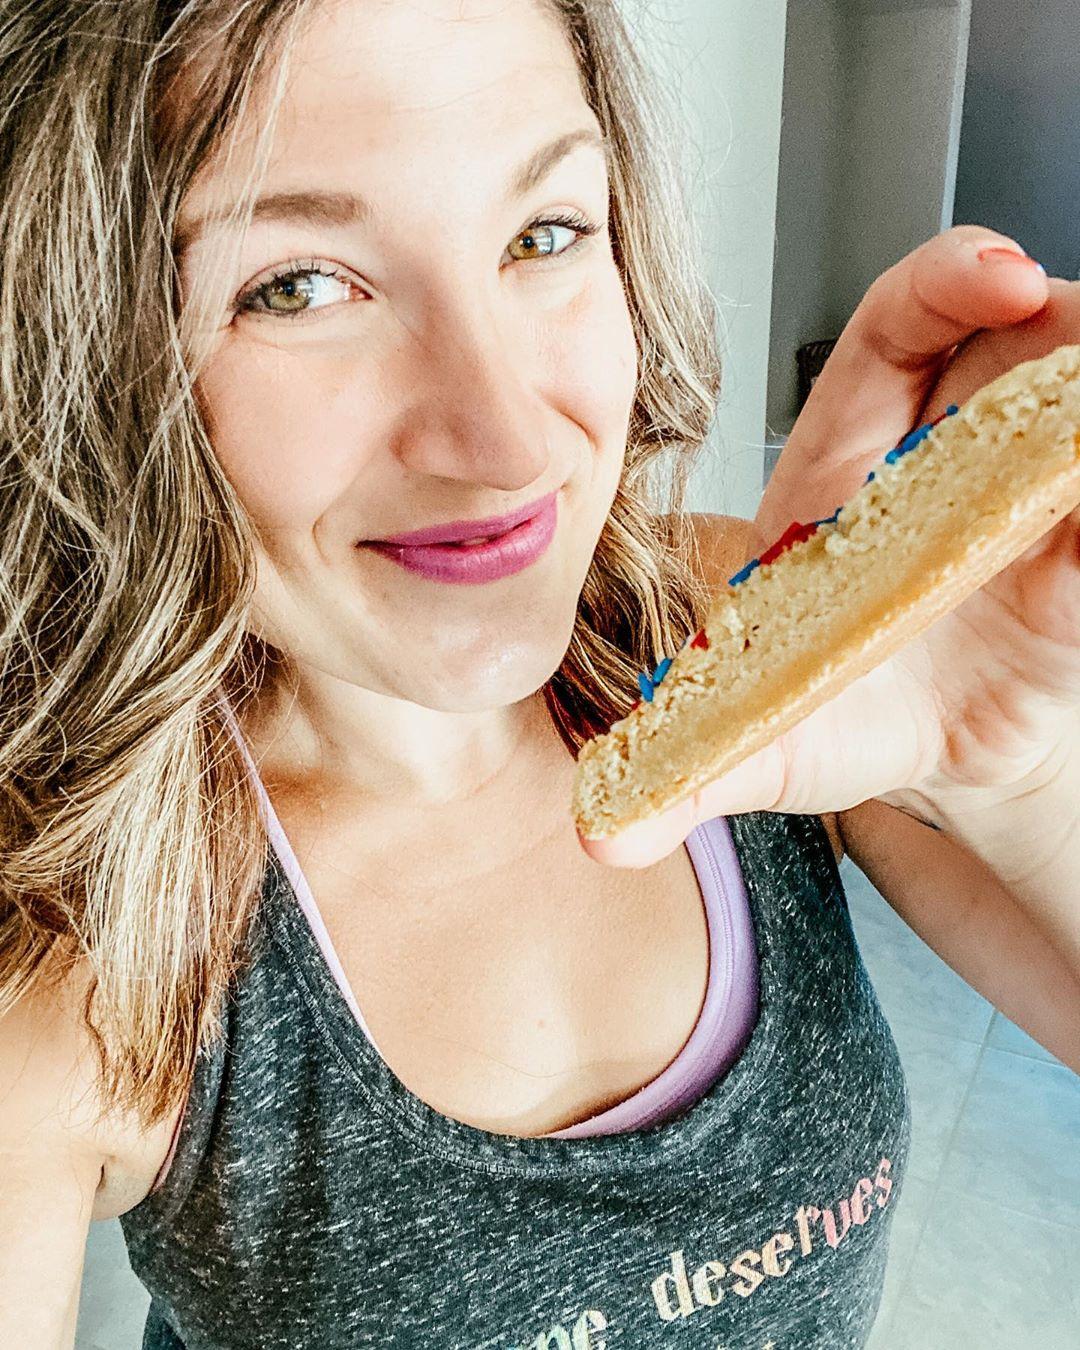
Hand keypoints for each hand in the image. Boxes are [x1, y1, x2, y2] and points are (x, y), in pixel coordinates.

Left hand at [579, 227, 1079, 867]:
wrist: (927, 761)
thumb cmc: (838, 717)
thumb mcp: (762, 741)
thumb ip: (690, 770)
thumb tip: (602, 835)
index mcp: (851, 468)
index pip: (893, 338)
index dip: (942, 288)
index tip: (1000, 275)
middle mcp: (948, 459)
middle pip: (1013, 337)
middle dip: (1058, 316)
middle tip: (1073, 325)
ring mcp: (1026, 498)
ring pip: (1074, 403)